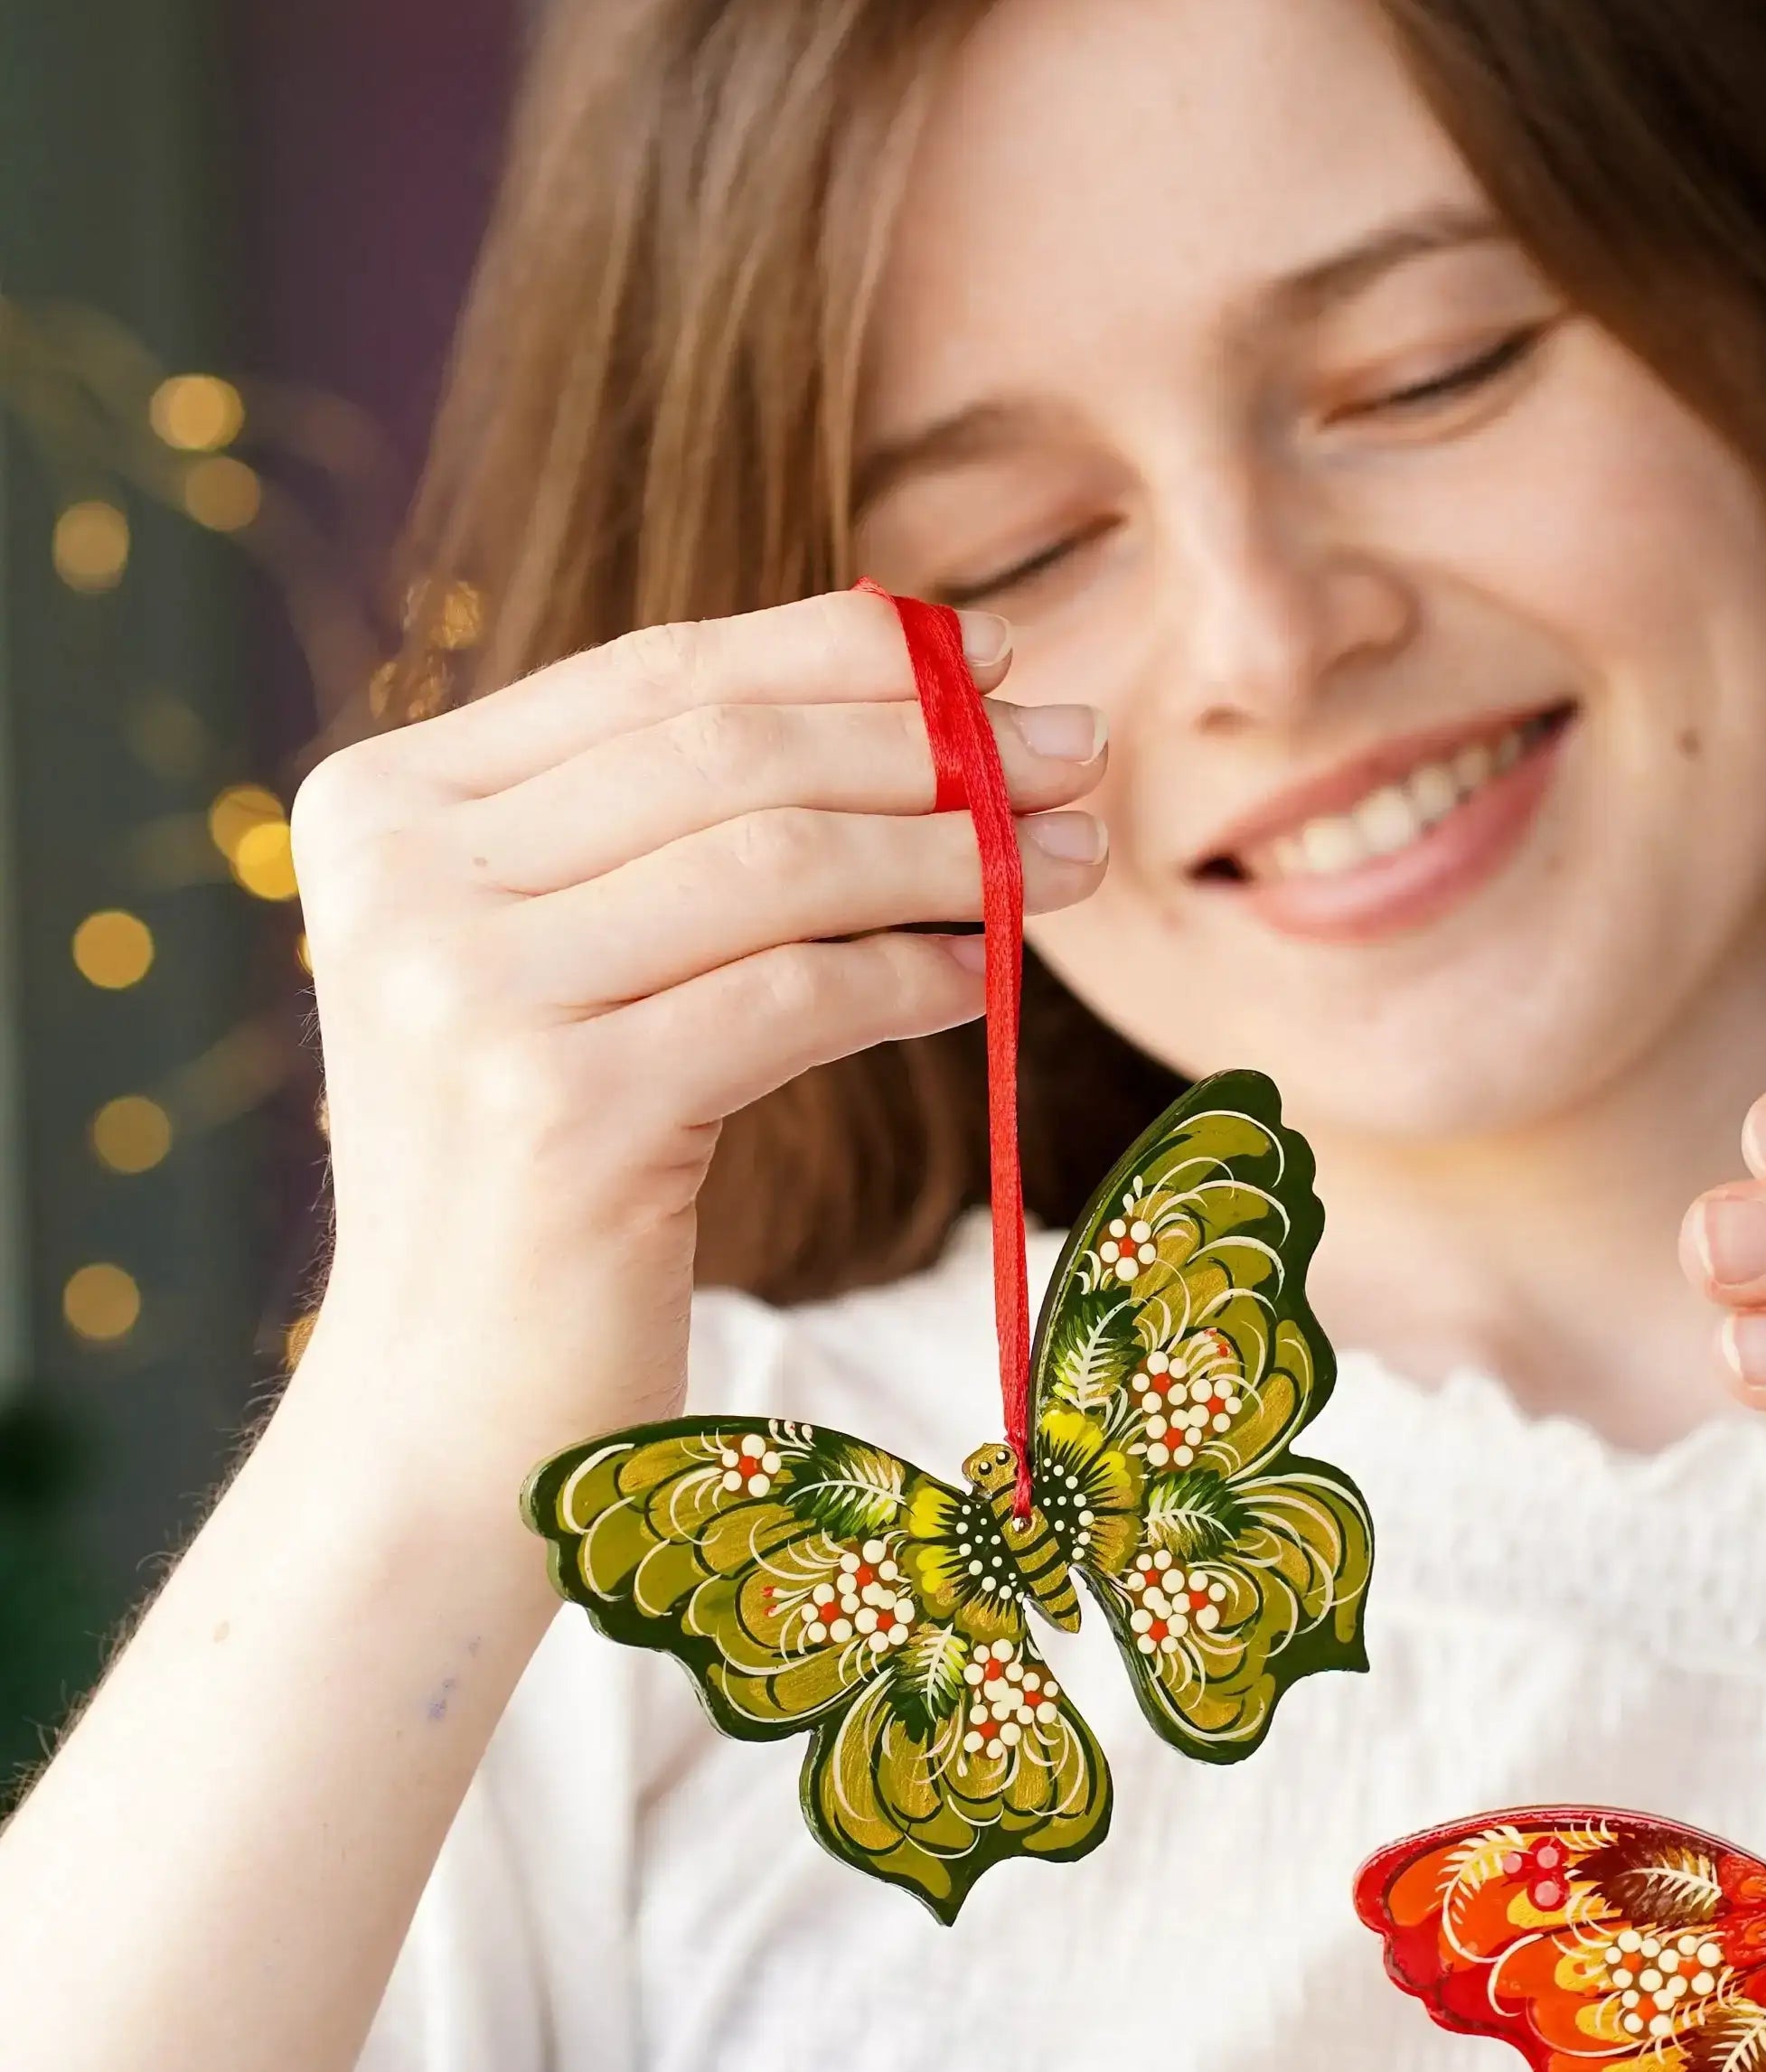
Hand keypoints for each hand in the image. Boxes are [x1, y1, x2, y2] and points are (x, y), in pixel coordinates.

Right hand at [292, 590, 1107, 1504]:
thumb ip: (669, 833)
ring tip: (1071, 856)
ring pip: (775, 864)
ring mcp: (466, 998)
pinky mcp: (558, 1115)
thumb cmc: (538, 1180)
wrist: (448, 1421)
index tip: (992, 655)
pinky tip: (986, 972)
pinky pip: (795, 998)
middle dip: (928, 742)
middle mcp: (399, 882)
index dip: (842, 650)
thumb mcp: (567, 968)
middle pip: (728, 753)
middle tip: (1077, 747)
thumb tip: (926, 696)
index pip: (654, 678)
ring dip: (953, 851)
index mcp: (381, 808)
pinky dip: (913, 975)